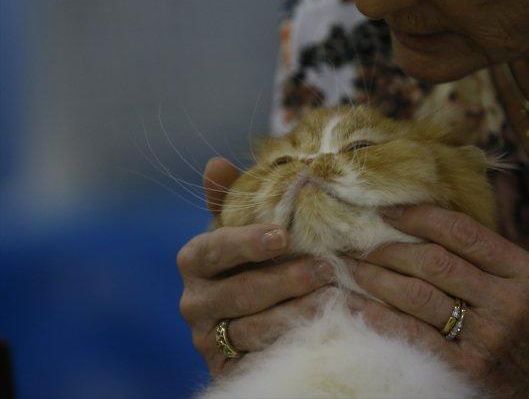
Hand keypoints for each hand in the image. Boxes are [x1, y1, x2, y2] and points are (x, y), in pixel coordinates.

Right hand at [176, 157, 334, 375]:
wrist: (253, 319)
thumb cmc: (251, 262)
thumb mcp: (243, 230)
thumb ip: (232, 200)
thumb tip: (215, 163)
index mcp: (195, 261)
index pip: (213, 249)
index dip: (246, 242)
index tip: (282, 236)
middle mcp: (194, 301)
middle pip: (239, 292)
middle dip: (285, 280)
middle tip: (325, 269)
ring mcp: (209, 338)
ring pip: (252, 328)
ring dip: (296, 311)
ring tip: (332, 297)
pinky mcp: (227, 366)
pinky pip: (261, 355)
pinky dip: (293, 339)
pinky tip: (323, 326)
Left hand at [344, 205, 528, 397]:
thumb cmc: (521, 326)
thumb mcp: (517, 284)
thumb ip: (480, 254)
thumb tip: (416, 215)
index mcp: (524, 271)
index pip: (461, 232)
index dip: (417, 216)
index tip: (385, 210)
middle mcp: (509, 303)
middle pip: (434, 261)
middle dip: (387, 247)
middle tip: (355, 240)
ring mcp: (488, 339)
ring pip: (416, 295)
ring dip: (373, 277)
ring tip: (347, 265)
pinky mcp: (465, 369)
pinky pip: (409, 333)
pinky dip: (375, 314)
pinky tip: (353, 302)